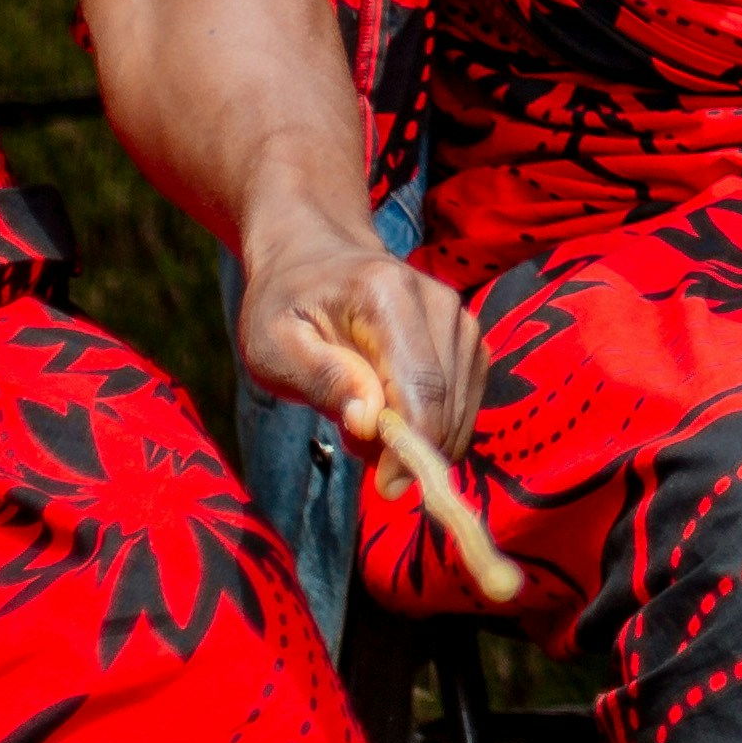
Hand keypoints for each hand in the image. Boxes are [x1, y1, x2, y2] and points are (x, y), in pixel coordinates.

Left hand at [239, 218, 480, 461]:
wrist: (315, 255)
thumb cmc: (284, 304)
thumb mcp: (273, 343)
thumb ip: (322, 377)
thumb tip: (369, 421)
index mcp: (387, 295)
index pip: (422, 386)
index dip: (413, 447)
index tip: (386, 487)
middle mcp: (439, 302)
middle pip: (447, 402)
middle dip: (411, 449)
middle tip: (356, 450)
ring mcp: (460, 319)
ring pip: (462, 409)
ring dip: (420, 438)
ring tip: (363, 422)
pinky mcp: (468, 339)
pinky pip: (464, 403)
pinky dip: (433, 427)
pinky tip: (391, 418)